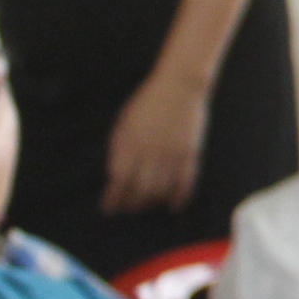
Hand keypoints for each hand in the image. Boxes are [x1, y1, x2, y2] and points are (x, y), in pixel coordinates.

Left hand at [100, 68, 212, 213]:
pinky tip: (173, 206)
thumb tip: (116, 174)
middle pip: (139, 190)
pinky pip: (184, 183)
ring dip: (152, 203)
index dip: (113, 198)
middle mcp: (149, 153)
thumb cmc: (147, 102)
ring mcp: (171, 155)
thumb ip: (120, 148)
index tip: (109, 208)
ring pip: (160, 190)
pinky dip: (179, 197)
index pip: (118, 181)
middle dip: (132, 204)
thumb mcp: (124, 123)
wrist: (178, 87)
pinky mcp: (190, 154)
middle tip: (128, 211)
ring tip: (147, 207)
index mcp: (129, 144)